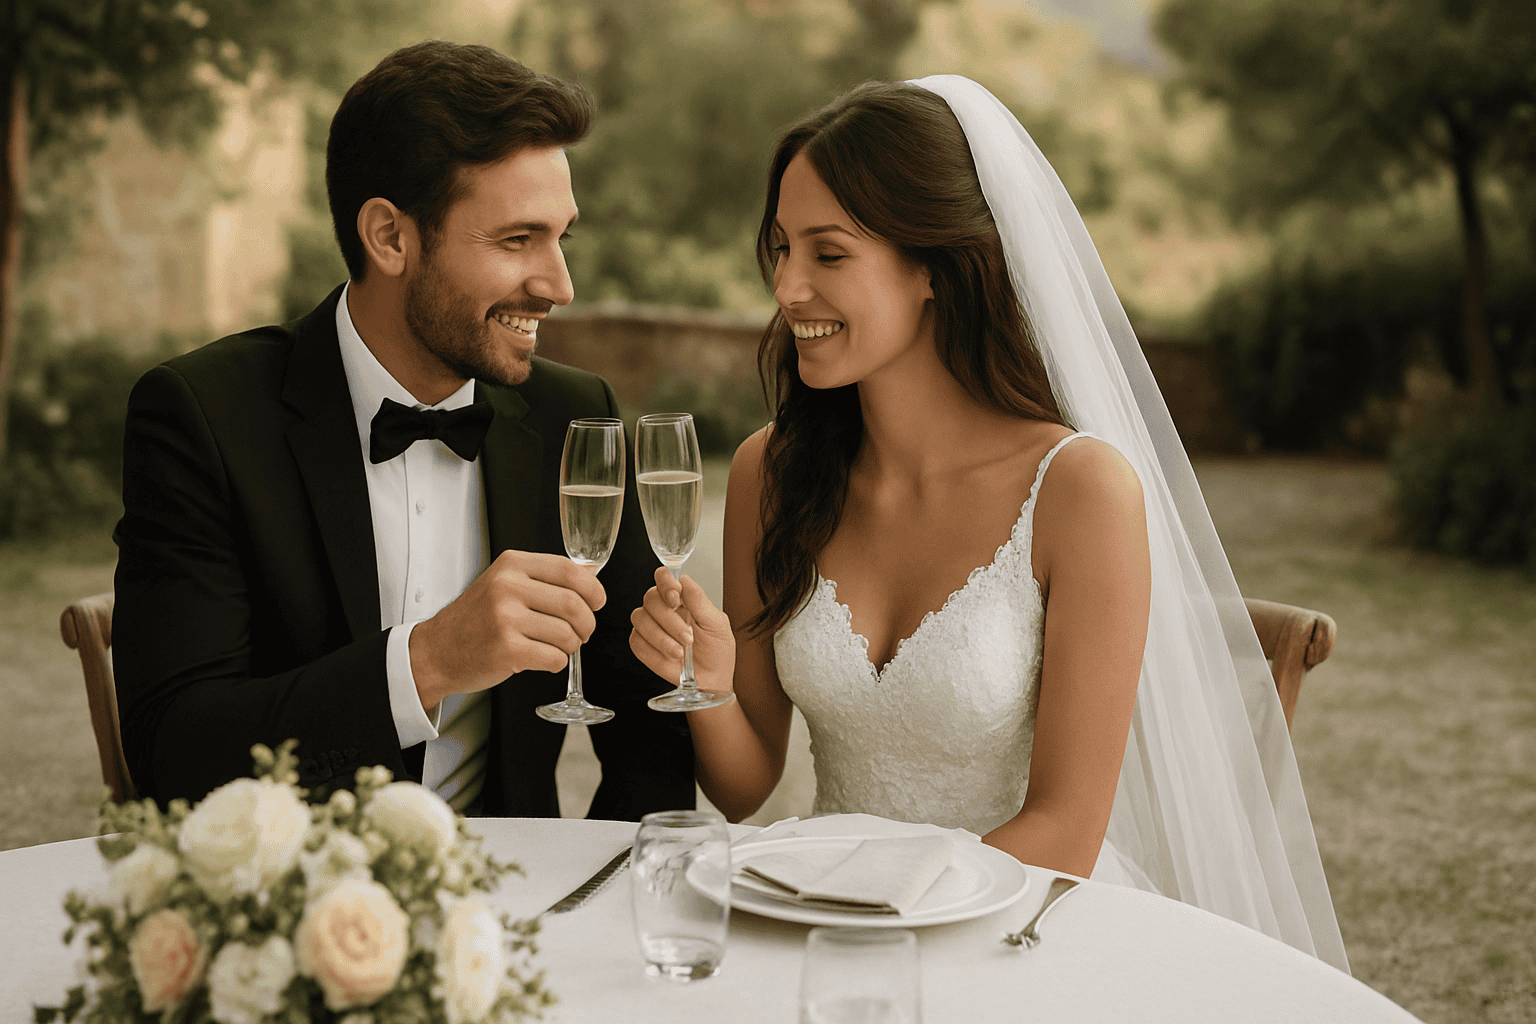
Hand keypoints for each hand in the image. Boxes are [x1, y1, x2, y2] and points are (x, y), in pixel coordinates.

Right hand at [410, 549, 605, 709]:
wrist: (437, 651)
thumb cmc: (476, 619)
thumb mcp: (503, 583)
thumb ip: (542, 578)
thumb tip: (591, 577)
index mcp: (512, 565)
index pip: (570, 570)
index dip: (594, 589)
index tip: (598, 602)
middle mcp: (507, 587)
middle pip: (574, 604)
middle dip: (587, 623)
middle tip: (582, 632)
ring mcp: (505, 618)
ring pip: (567, 634)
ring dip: (572, 645)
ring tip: (557, 646)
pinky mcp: (506, 650)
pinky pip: (555, 658)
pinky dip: (557, 662)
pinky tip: (543, 659)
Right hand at [630, 567, 735, 692]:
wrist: (711, 681)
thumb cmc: (717, 652)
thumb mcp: (716, 623)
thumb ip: (699, 600)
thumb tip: (684, 580)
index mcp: (682, 599)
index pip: (664, 578)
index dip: (665, 583)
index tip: (675, 598)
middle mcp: (664, 609)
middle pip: (651, 598)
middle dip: (669, 619)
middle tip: (688, 637)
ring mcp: (651, 627)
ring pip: (640, 618)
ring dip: (662, 637)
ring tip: (681, 652)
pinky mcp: (642, 646)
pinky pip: (636, 641)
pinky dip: (654, 651)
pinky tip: (670, 658)